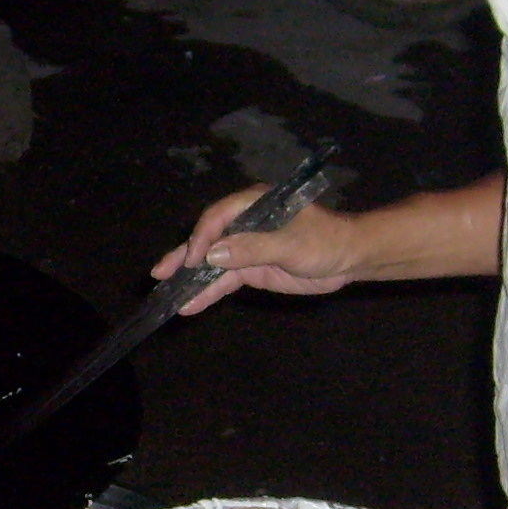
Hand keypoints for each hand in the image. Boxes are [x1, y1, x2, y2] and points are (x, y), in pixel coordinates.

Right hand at [151, 190, 362, 315]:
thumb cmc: (325, 240)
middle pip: (207, 239)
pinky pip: (224, 281)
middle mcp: (244, 223)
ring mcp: (245, 247)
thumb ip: (253, 248)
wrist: (348, 258)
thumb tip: (214, 254)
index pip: (218, 217)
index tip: (193, 260)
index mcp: (253, 204)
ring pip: (211, 263)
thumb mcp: (292, 243)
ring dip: (191, 279)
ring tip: (166, 295)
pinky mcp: (250, 269)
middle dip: (183, 257)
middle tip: (159, 273)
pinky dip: (207, 292)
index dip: (202, 237)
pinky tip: (190, 305)